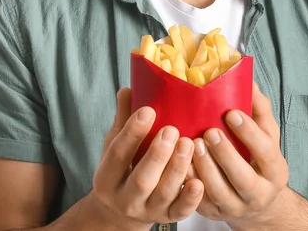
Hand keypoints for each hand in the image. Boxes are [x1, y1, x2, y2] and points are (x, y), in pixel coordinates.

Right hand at [89, 87, 204, 229]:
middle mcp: (125, 198)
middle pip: (141, 179)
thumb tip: (128, 89)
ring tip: (188, 144)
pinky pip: (180, 212)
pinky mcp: (167, 218)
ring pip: (164, 194)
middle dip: (157, 154)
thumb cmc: (123, 166)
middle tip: (171, 130)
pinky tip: (200, 181)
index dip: (132, 132)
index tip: (148, 109)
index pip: (117, 154)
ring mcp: (147, 211)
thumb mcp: (115, 144)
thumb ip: (123, 118)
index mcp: (107, 178)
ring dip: (178, 169)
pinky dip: (190, 198)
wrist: (123, 209)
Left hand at [189, 81, 289, 228]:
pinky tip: (181, 165)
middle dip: (225, 154)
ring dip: (205, 168)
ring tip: (193, 144)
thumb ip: (258, 109)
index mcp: (275, 170)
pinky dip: (190, 183)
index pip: (265, 151)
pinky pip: (200, 202)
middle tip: (208, 132)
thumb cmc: (258, 158)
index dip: (249, 132)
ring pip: (219, 193)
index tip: (231, 112)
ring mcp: (236, 207)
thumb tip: (248, 80)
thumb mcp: (266, 135)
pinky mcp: (215, 214)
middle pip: (243, 178)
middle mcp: (259, 193)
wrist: (257, 202)